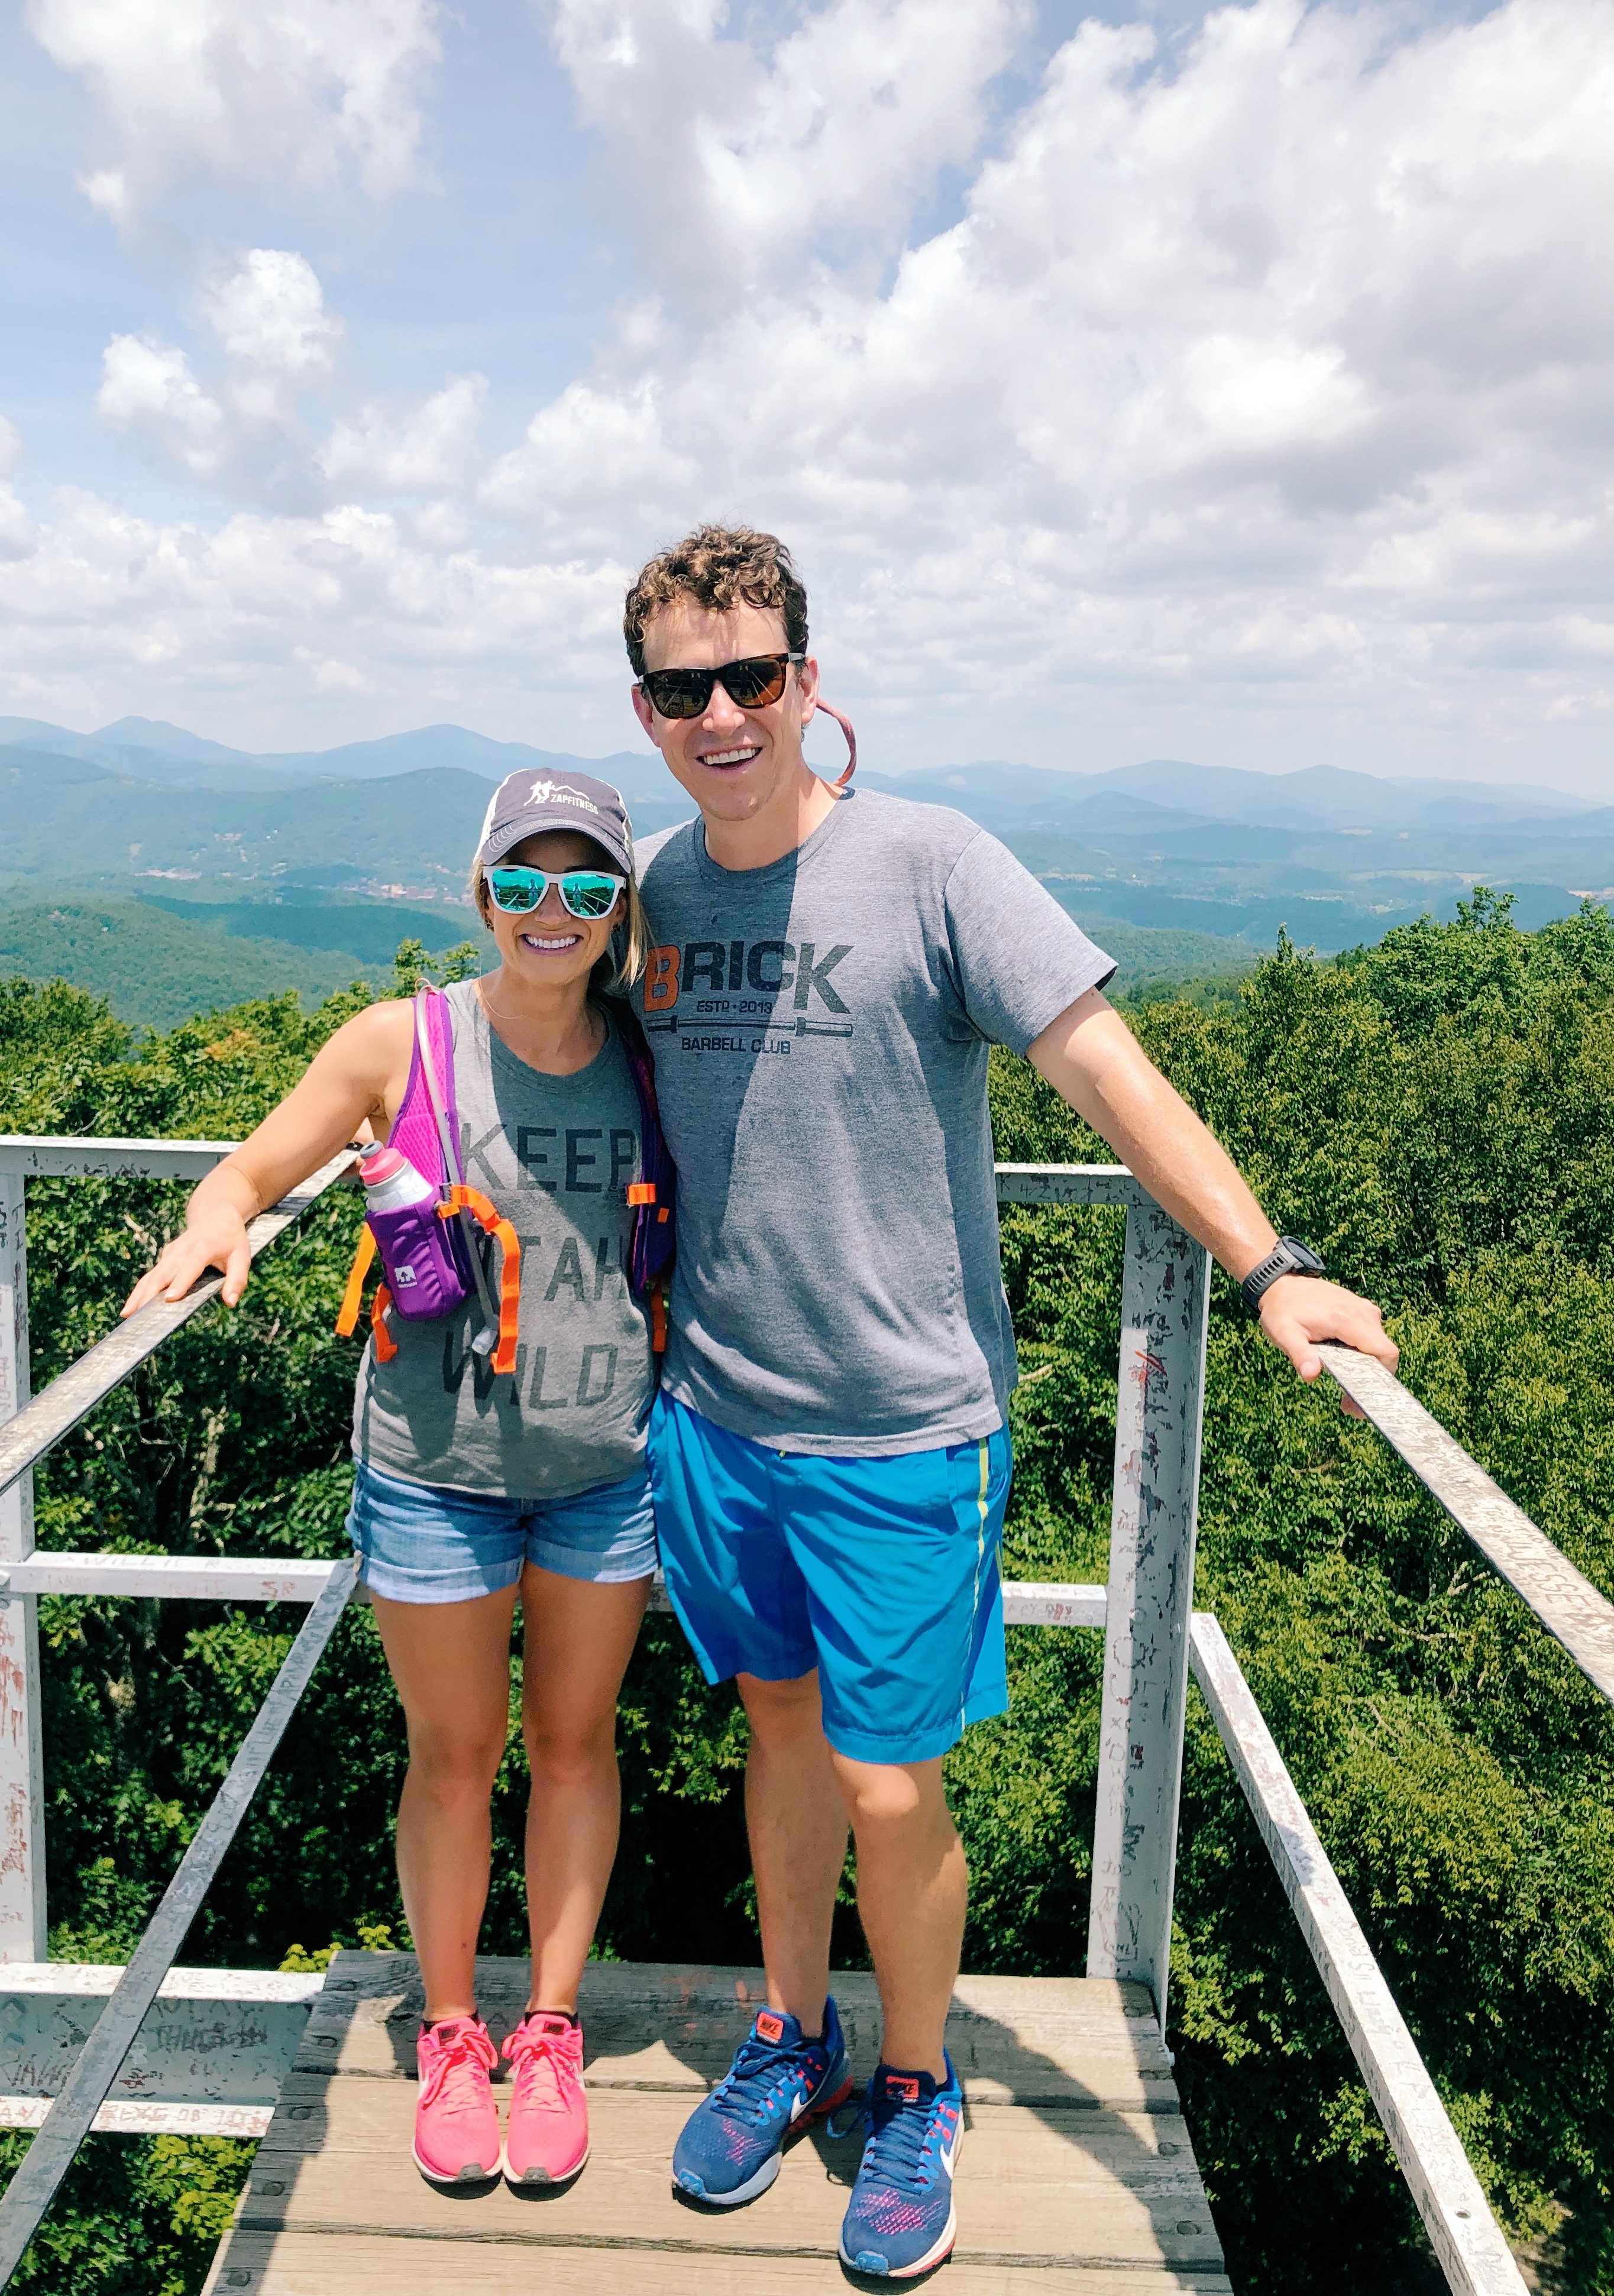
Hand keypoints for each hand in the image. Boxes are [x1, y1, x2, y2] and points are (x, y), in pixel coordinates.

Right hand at [121, 1215, 252, 1317]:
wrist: (214, 1215)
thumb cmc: (230, 1239)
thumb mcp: (242, 1256)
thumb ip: (237, 1279)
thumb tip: (230, 1302)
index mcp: (202, 1248)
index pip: (190, 1266)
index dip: (180, 1283)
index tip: (169, 1299)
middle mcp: (181, 1251)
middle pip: (163, 1274)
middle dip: (149, 1294)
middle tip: (139, 1316)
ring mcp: (170, 1254)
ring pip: (152, 1276)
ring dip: (138, 1295)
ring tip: (127, 1315)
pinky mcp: (164, 1259)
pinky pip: (151, 1277)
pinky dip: (140, 1291)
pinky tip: (131, 1308)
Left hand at [1258, 1274, 1397, 1416]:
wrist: (1283, 1285)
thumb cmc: (1283, 1309)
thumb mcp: (1283, 1333)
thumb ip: (1299, 1354)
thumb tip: (1311, 1375)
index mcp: (1348, 1318)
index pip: (1385, 1352)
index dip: (1383, 1378)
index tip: (1363, 1399)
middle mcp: (1363, 1313)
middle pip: (1383, 1354)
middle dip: (1372, 1382)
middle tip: (1349, 1407)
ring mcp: (1365, 1310)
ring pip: (1378, 1348)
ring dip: (1367, 1371)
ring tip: (1345, 1393)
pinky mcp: (1362, 1312)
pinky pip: (1372, 1339)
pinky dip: (1363, 1357)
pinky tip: (1345, 1370)